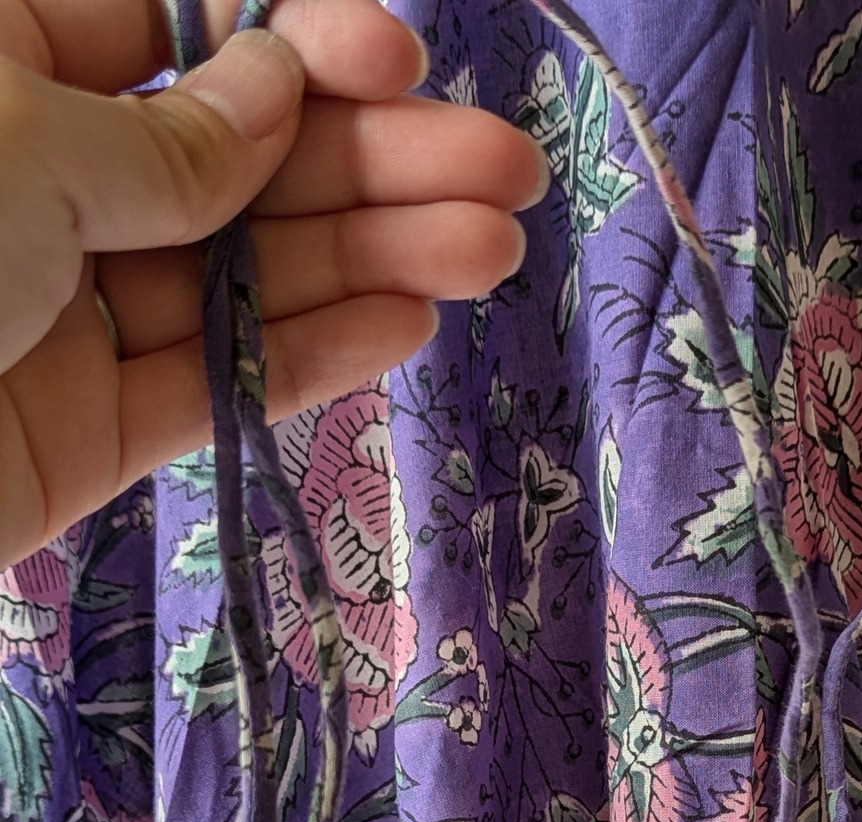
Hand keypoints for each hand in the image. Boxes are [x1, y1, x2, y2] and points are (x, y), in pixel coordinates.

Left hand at [0, 0, 548, 563]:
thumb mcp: (21, 144)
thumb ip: (169, 139)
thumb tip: (273, 91)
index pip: (167, 34)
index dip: (291, 44)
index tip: (395, 63)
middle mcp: (28, 183)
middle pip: (230, 161)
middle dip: (370, 163)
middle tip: (505, 172)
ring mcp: (58, 314)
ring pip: (238, 278)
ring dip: (370, 259)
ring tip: (492, 249)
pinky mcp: (83, 433)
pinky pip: (210, 385)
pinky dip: (307, 358)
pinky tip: (405, 324)